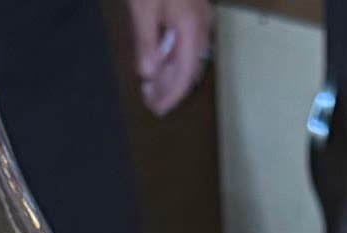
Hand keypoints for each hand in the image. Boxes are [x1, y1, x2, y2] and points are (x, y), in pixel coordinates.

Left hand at [126, 0, 210, 115]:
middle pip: (190, 70)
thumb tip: (148, 74)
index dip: (172, 96)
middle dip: (171, 89)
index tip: (158, 109)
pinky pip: (189, 45)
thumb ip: (146, 41)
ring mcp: (201, 19)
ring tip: (152, 86)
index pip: (185, 74)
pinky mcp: (196, 13)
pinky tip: (159, 63)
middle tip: (151, 101)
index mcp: (192, 26)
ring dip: (172, 75)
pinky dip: (175, 60)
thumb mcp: (143, 7)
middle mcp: (202, 26)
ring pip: (191, 59)